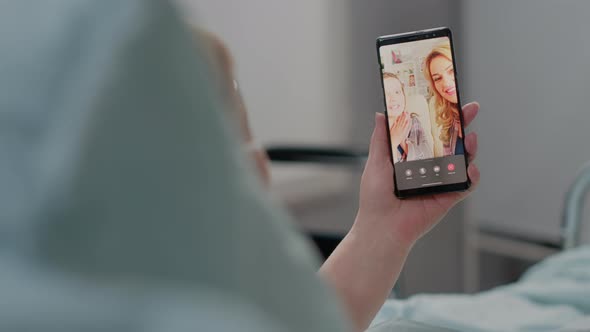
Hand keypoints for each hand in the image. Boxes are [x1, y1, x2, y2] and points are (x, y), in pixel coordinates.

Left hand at [354, 102, 479, 248]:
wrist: (381, 225)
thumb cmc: (375, 197)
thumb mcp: (377, 161)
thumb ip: (381, 138)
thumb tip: (381, 113)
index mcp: (414, 156)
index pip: (432, 132)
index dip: (442, 117)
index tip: (450, 99)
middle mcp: (430, 167)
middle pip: (452, 142)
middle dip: (464, 124)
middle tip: (471, 109)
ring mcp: (441, 181)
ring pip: (463, 160)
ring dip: (471, 147)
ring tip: (470, 138)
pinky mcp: (448, 197)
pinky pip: (466, 185)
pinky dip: (472, 176)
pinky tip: (470, 168)